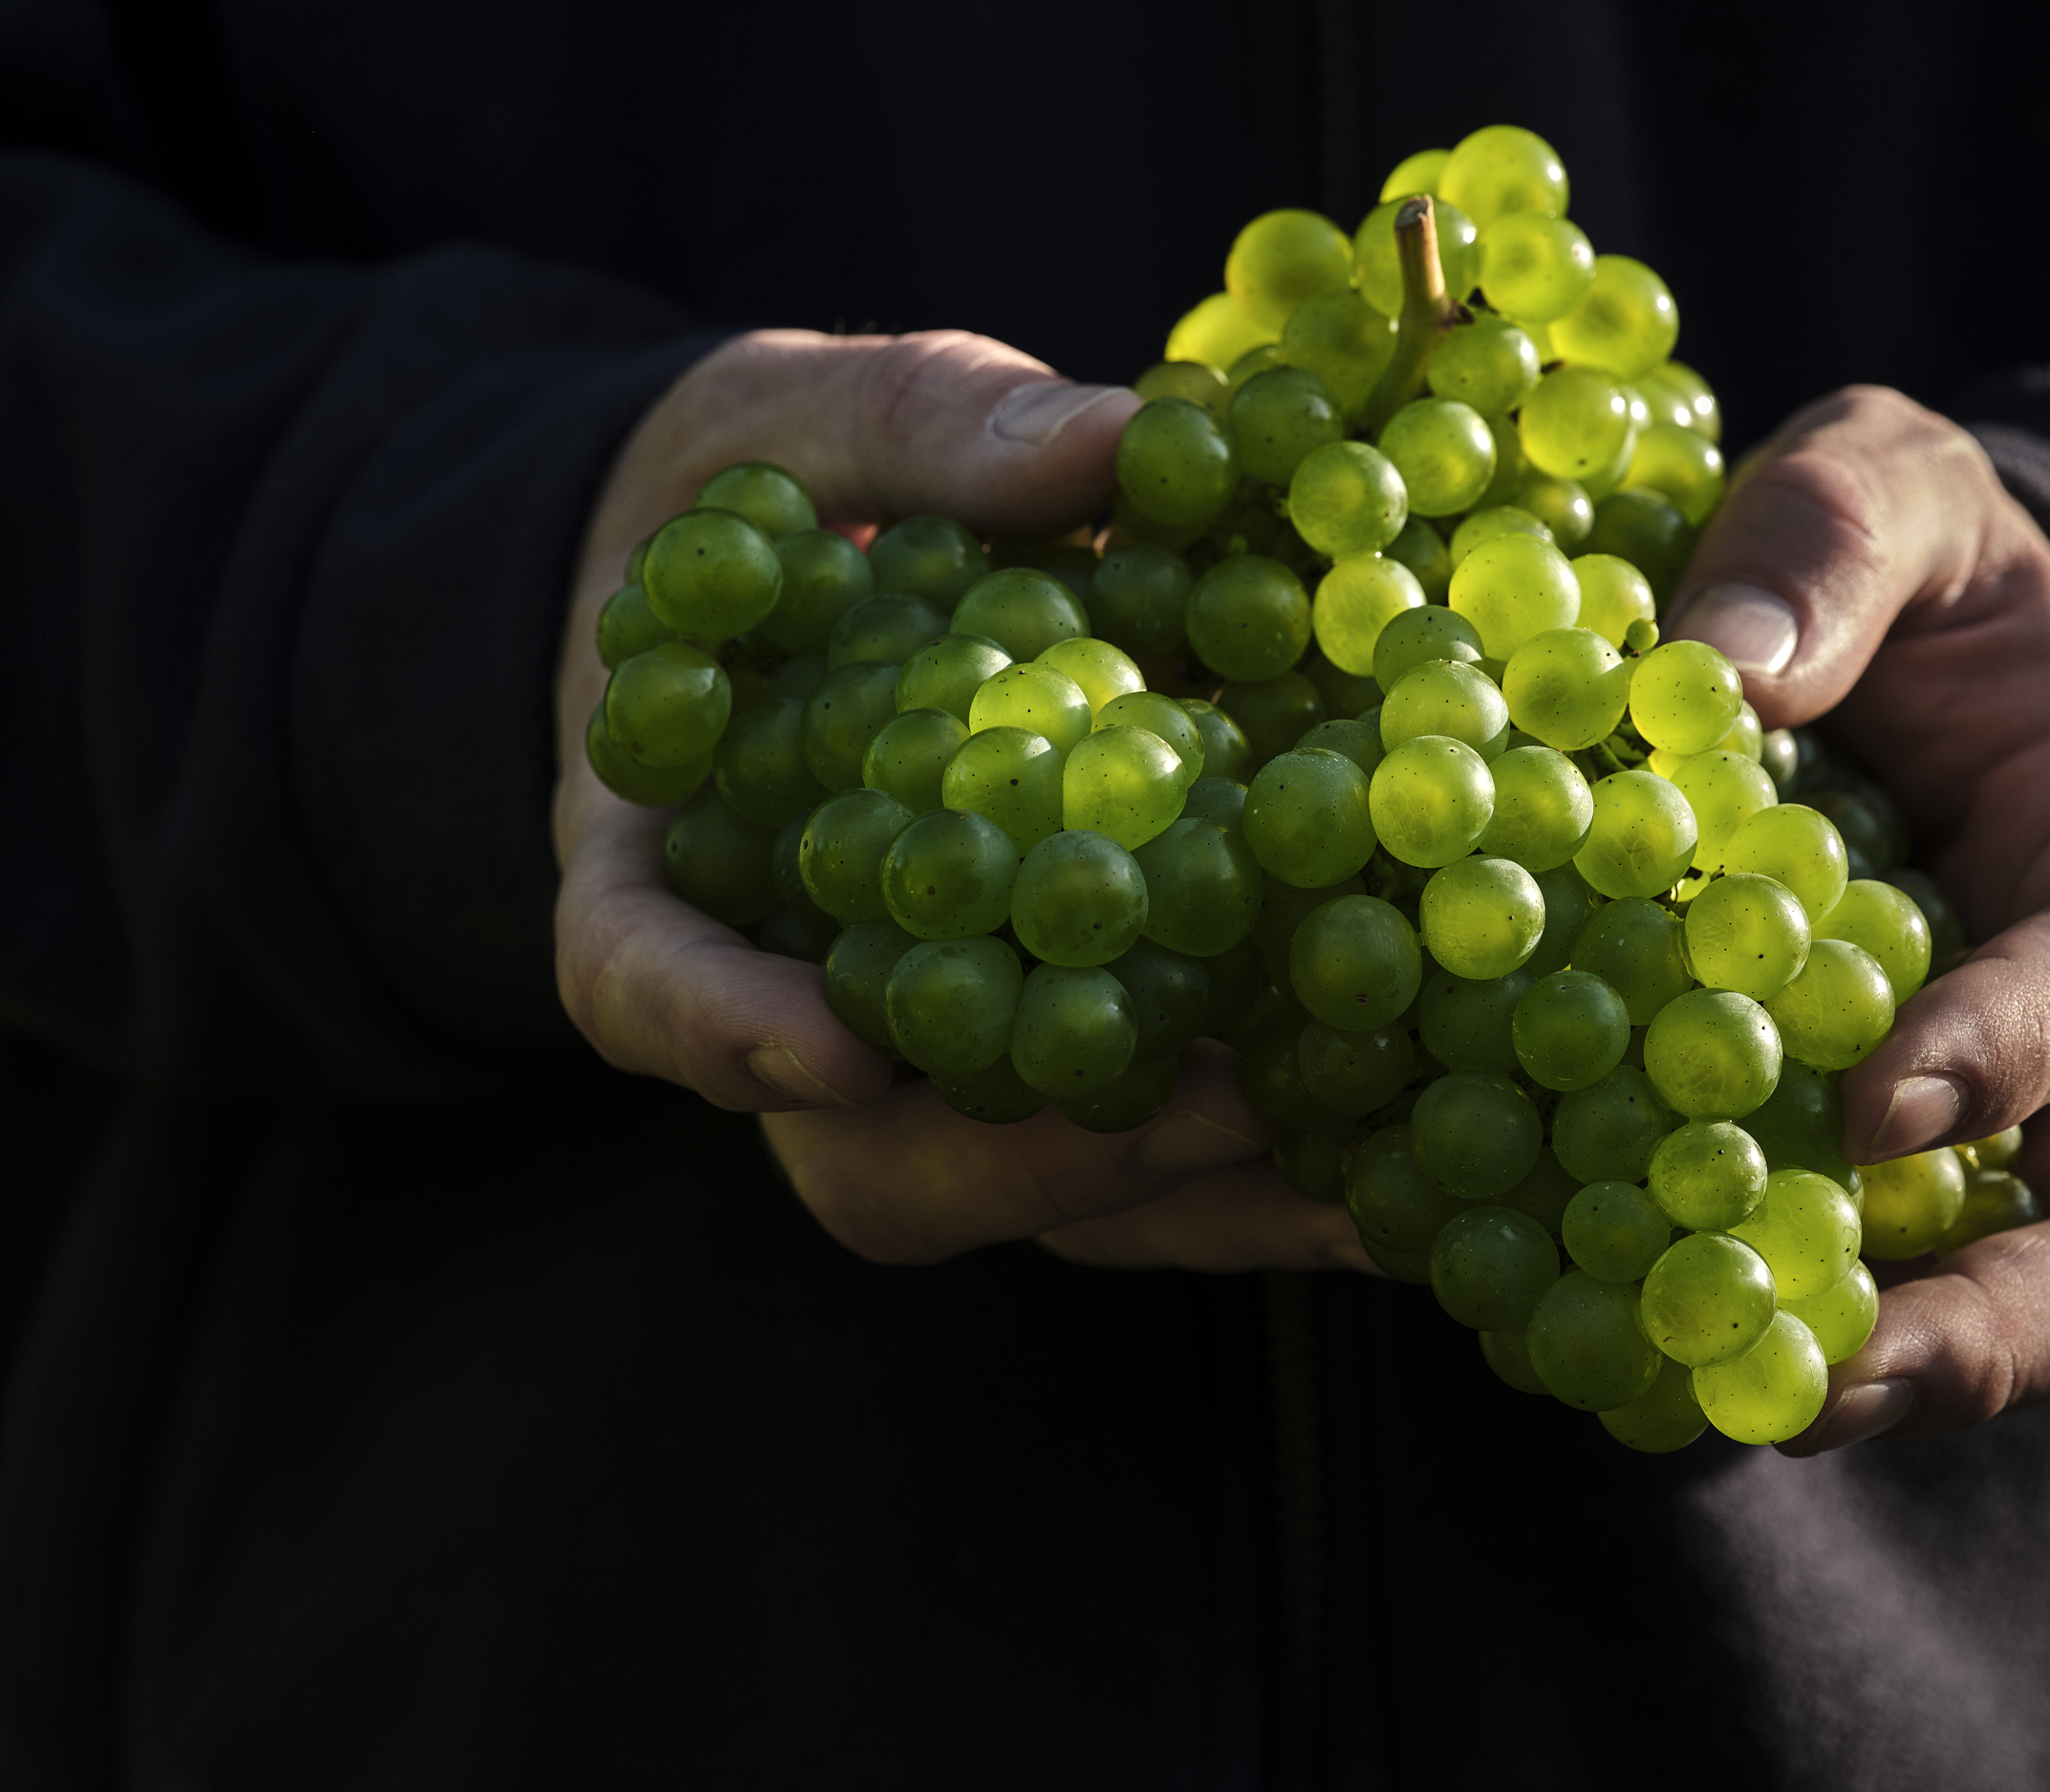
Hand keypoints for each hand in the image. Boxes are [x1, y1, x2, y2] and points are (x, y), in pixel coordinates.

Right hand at [552, 328, 1364, 1272]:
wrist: (812, 554)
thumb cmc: (774, 485)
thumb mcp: (806, 418)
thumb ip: (923, 430)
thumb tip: (1118, 438)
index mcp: (675, 853)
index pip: (640, 976)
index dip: (715, 1029)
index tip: (829, 1049)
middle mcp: (804, 991)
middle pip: (866, 1155)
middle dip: (1034, 1155)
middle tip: (1217, 1098)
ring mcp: (946, 1041)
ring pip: (1031, 1190)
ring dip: (1190, 1195)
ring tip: (1365, 1177)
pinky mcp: (1075, 1038)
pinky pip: (1147, 1154)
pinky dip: (1266, 1171)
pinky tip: (1403, 1155)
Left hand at [1664, 385, 2049, 1452]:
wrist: (1918, 640)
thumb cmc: (1918, 561)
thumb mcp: (1888, 483)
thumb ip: (1827, 542)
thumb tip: (1706, 679)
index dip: (2011, 1049)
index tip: (1871, 1107)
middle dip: (1999, 1327)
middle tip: (1827, 1377)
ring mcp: (1999, 1108)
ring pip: (2017, 1294)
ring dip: (1887, 1367)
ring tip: (1716, 1398)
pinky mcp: (1886, 1146)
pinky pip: (1866, 1264)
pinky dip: (1770, 1310)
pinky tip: (1625, 1328)